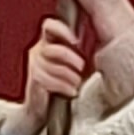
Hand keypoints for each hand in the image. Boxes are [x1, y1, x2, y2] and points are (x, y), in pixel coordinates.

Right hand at [7, 15, 92, 134]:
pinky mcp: (34, 79)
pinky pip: (48, 79)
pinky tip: (71, 91)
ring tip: (77, 83)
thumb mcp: (74, 63)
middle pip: (52, 48)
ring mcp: (34, 64)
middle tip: (81, 67)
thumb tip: (99, 37)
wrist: (44, 108)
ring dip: (68, 76)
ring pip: (51, 65)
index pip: (49, 26)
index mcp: (48, 42)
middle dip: (70, 58)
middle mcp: (38, 50)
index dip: (61, 30)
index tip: (75, 41)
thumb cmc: (65, 83)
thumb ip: (79, 50)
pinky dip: (63, 86)